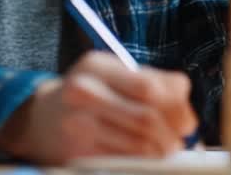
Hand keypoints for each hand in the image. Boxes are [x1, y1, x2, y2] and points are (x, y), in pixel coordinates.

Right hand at [0, 52, 197, 164]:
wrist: (42, 118)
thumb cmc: (91, 95)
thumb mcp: (115, 77)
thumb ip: (153, 86)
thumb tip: (188, 119)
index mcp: (98, 66)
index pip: (151, 87)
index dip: (178, 107)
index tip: (188, 121)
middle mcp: (84, 91)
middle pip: (147, 117)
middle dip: (173, 135)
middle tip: (181, 142)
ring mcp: (78, 125)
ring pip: (138, 146)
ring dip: (161, 153)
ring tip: (164, 151)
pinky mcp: (77, 154)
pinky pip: (123, 162)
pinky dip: (143, 164)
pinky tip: (144, 159)